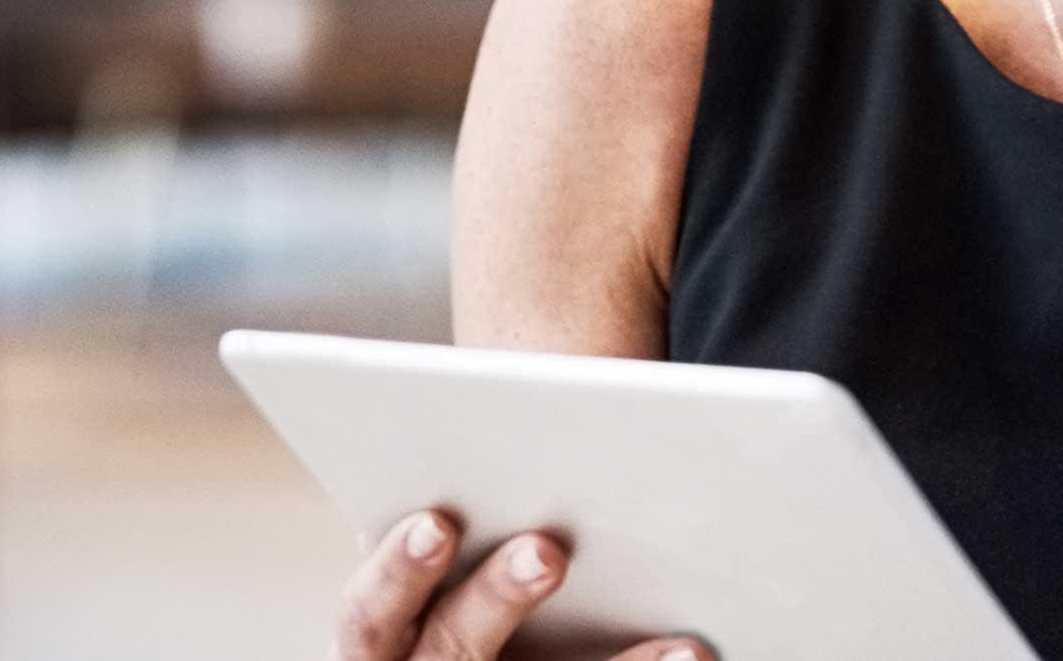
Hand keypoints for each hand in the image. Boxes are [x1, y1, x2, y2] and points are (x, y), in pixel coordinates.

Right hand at [330, 507, 708, 660]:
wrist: (480, 633)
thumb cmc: (460, 551)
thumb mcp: (443, 536)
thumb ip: (465, 502)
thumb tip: (530, 424)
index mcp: (380, 632)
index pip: (371, 612)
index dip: (400, 570)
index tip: (439, 522)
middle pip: (451, 651)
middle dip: (497, 600)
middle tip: (548, 551)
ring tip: (663, 635)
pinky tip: (691, 650)